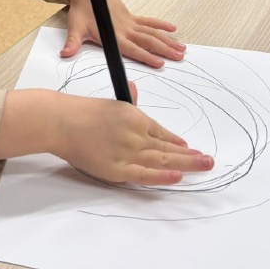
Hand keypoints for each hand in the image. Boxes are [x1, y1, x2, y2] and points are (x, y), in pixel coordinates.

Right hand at [54, 85, 213, 185]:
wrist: (61, 121)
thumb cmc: (81, 111)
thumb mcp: (111, 103)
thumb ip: (128, 102)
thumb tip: (135, 92)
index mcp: (136, 116)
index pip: (162, 133)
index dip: (177, 143)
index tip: (189, 148)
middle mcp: (136, 134)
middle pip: (168, 147)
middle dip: (191, 155)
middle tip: (209, 160)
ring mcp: (128, 152)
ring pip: (163, 160)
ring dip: (187, 164)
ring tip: (204, 166)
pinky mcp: (117, 169)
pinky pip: (145, 174)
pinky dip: (163, 176)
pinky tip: (179, 176)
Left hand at [58, 0, 184, 66]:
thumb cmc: (82, 11)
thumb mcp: (75, 28)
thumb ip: (72, 44)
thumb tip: (64, 55)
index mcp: (113, 35)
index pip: (132, 48)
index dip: (146, 56)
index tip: (159, 63)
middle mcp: (125, 29)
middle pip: (148, 41)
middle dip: (164, 50)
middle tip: (179, 57)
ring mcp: (130, 22)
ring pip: (152, 33)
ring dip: (167, 40)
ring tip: (182, 49)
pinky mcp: (131, 17)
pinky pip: (149, 22)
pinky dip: (161, 25)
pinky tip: (173, 30)